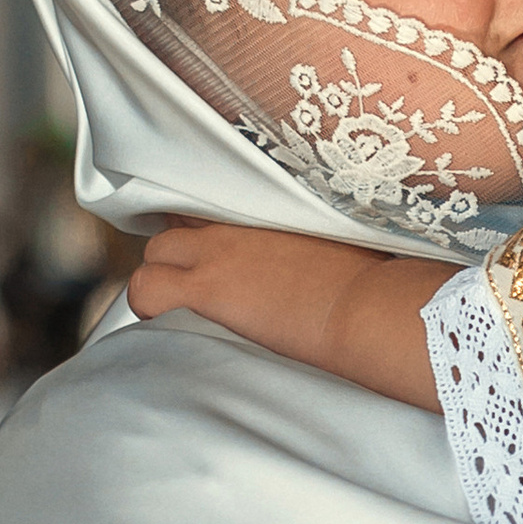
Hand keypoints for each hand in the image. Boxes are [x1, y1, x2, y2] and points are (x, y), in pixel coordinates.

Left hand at [132, 220, 443, 408]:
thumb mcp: (352, 243)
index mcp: (272, 208)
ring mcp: (217, 253)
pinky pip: (146, 289)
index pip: (218, 202)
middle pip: (182, 223)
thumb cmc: (376, 281)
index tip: (214, 244)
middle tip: (197, 278)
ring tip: (181, 305)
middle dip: (182, 249)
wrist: (367, 306)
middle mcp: (239, 223)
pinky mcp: (206, 289)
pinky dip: (147, 303)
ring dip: (164, 275)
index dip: (210, 226)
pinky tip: (163, 320)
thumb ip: (326, 239)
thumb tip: (337, 255)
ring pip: (157, 252)